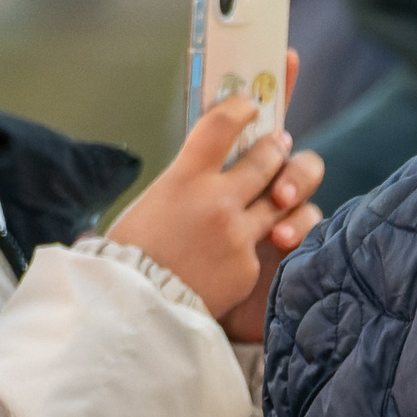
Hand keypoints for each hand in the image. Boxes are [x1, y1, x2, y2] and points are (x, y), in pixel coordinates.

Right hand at [108, 50, 325, 323]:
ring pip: (281, 196)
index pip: (222, 123)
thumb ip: (184, 185)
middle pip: (266, 156)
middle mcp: (217, 199)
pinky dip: (270, 238)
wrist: (132, 312)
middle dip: (276, 146)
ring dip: (287, 185)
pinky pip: (271, 241)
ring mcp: (239, 233)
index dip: (242, 107)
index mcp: (183, 178)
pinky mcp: (250, 265)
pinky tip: (266, 238)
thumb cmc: (129, 257)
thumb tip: (207, 169)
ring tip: (284, 185)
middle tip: (279, 141)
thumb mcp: (150, 205)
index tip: (250, 104)